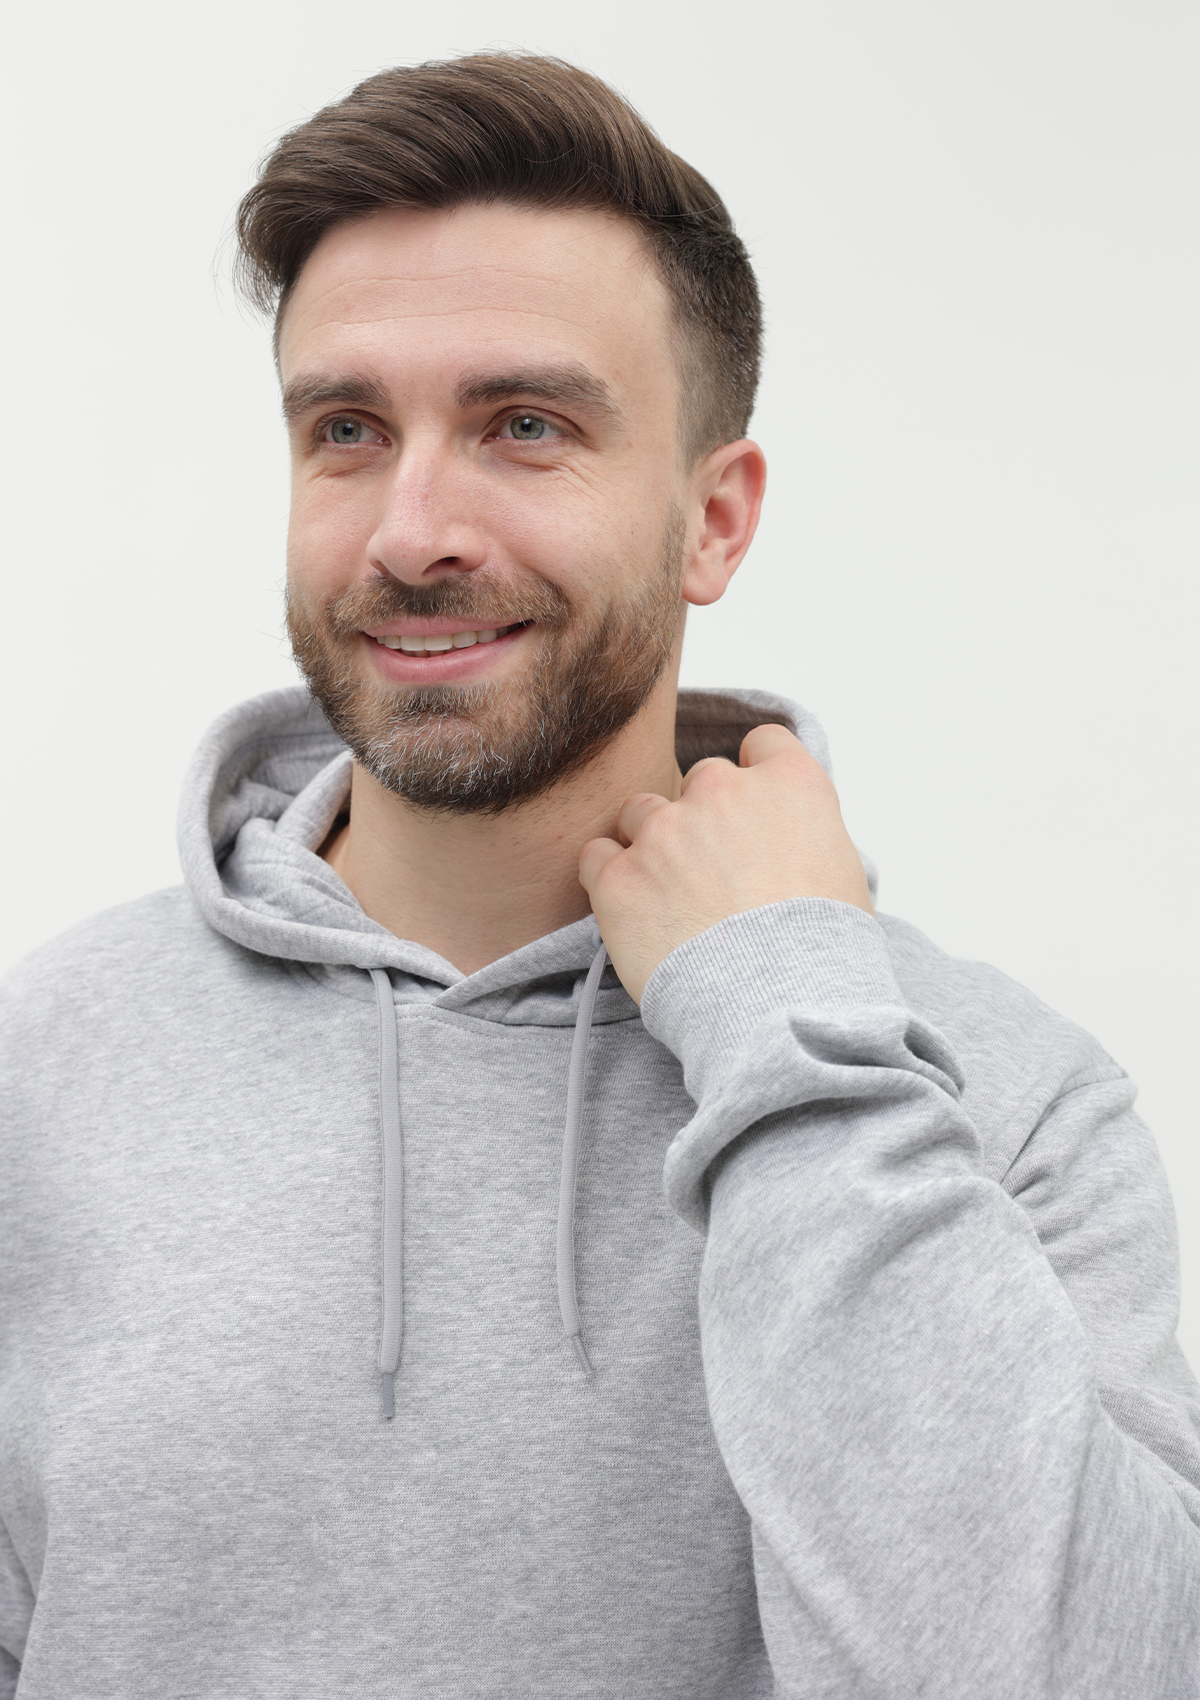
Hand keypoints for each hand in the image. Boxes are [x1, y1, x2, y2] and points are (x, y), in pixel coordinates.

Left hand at [579, 724, 874, 1002]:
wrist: (780, 1006)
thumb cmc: (824, 956)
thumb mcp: (843, 877)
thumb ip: (803, 839)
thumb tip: (783, 851)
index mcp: (790, 785)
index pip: (763, 744)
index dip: (755, 777)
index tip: (751, 812)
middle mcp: (724, 792)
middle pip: (700, 781)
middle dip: (703, 819)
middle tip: (713, 875)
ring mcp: (665, 830)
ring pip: (641, 812)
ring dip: (650, 845)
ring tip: (669, 899)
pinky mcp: (619, 876)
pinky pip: (596, 856)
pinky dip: (607, 877)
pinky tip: (629, 909)